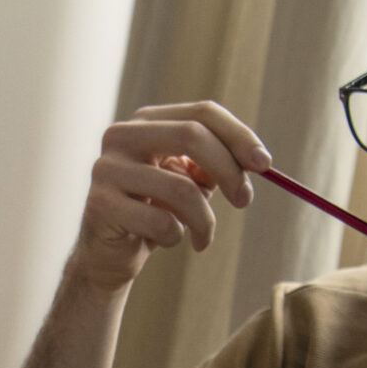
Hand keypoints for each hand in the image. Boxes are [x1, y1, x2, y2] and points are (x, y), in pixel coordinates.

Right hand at [71, 101, 272, 291]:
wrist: (110, 254)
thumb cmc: (155, 211)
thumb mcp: (190, 181)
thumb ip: (217, 164)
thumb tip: (255, 161)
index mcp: (147, 121)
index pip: (201, 113)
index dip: (239, 136)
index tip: (266, 165)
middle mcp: (122, 136)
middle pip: (192, 136)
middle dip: (229, 171)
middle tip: (244, 200)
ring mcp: (107, 169)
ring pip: (180, 188)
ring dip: (205, 220)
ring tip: (203, 237)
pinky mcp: (101, 205)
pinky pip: (160, 222)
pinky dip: (176, 237)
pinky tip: (168, 241)